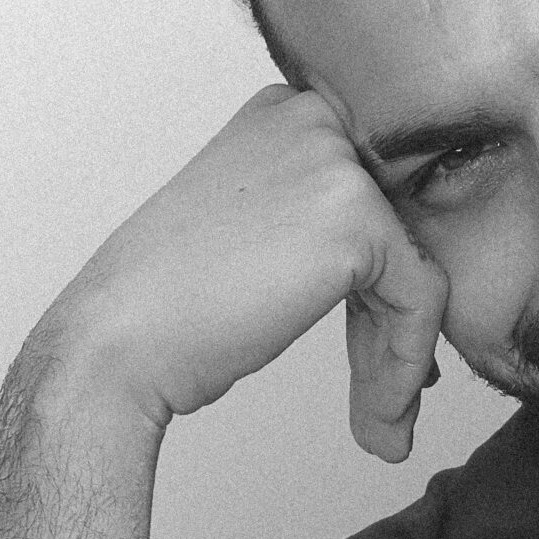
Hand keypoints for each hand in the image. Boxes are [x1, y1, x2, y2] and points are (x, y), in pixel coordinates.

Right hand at [32, 85, 445, 461]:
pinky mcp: (357, 219)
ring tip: (381, 426)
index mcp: (290, 112)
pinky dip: (405, 366)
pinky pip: (421, 301)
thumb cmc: (173, 303)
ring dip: (399, 360)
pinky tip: (381, 420)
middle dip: (392, 327)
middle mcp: (316, 120)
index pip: (377, 201)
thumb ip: (325, 224)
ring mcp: (337, 163)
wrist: (117, 342)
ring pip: (417, 273)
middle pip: (401, 237)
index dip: (380, 285)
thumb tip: (412, 266)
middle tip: (382, 401)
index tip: (373, 349)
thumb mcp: (259, 230)